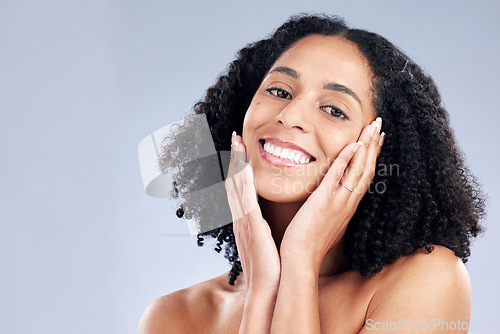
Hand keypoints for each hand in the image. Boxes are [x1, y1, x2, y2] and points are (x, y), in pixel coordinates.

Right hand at [225, 132, 280, 293]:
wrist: (266, 288)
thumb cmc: (269, 268)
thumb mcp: (263, 243)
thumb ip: (261, 229)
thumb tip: (265, 222)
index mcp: (244, 221)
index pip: (238, 189)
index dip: (237, 168)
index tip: (239, 151)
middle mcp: (239, 218)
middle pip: (233, 181)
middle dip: (233, 158)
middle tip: (234, 137)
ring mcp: (243, 221)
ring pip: (236, 185)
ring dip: (236, 162)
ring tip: (236, 142)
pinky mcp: (251, 225)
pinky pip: (245, 198)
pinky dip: (243, 180)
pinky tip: (244, 165)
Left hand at [280, 118, 384, 269]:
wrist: (301, 259)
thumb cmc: (309, 242)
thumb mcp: (326, 221)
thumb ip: (331, 207)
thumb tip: (330, 198)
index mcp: (348, 206)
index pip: (365, 176)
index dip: (373, 156)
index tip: (378, 139)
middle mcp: (348, 202)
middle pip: (367, 169)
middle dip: (374, 145)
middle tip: (379, 124)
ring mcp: (338, 202)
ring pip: (358, 170)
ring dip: (366, 146)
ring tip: (372, 127)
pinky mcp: (324, 201)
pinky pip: (338, 177)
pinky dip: (346, 160)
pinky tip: (353, 144)